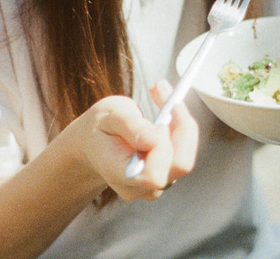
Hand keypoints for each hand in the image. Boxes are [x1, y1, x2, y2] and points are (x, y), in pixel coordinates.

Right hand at [74, 83, 197, 201]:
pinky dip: (181, 128)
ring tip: (160, 94)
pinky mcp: (166, 174)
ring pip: (185, 158)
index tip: (158, 120)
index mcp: (121, 174)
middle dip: (180, 127)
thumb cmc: (100, 128)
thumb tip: (152, 140)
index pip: (153, 174)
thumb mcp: (108, 116)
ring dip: (181, 123)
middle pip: (179, 165)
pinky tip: (166, 111)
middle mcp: (141, 185)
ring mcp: (155, 183)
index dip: (162, 147)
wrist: (94, 142)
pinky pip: (184, 153)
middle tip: (166, 96)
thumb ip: (129, 126)